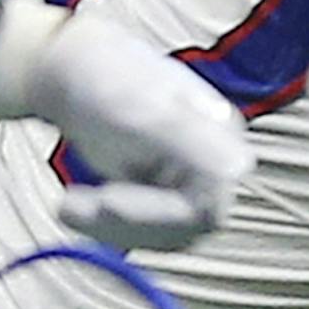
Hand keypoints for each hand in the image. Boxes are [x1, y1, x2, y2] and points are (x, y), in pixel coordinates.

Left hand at [22, 13, 249, 252]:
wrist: (75, 71)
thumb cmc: (108, 79)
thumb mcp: (146, 111)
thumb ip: (192, 140)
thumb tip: (239, 169)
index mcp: (221, 136)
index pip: (208, 206)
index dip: (157, 215)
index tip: (105, 201)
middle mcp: (213, 160)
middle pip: (185, 227)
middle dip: (125, 223)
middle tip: (72, 205)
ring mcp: (189, 178)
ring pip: (164, 236)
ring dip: (110, 229)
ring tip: (69, 203)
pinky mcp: (164, 192)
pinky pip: (146, 232)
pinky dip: (106, 227)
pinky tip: (80, 203)